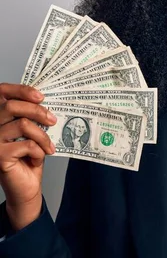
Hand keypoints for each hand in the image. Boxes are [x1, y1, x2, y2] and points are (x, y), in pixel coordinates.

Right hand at [0, 83, 56, 229]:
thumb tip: (45, 100)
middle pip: (11, 106)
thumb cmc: (29, 157)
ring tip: (49, 147)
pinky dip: (38, 151)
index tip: (40, 96)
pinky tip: (38, 158)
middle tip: (52, 120)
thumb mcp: (33, 133)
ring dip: (42, 136)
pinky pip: (26, 144)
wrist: (26, 186)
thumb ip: (32, 116)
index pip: (1, 93)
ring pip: (22, 125)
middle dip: (37, 111)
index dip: (19, 90)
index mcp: (0, 118)